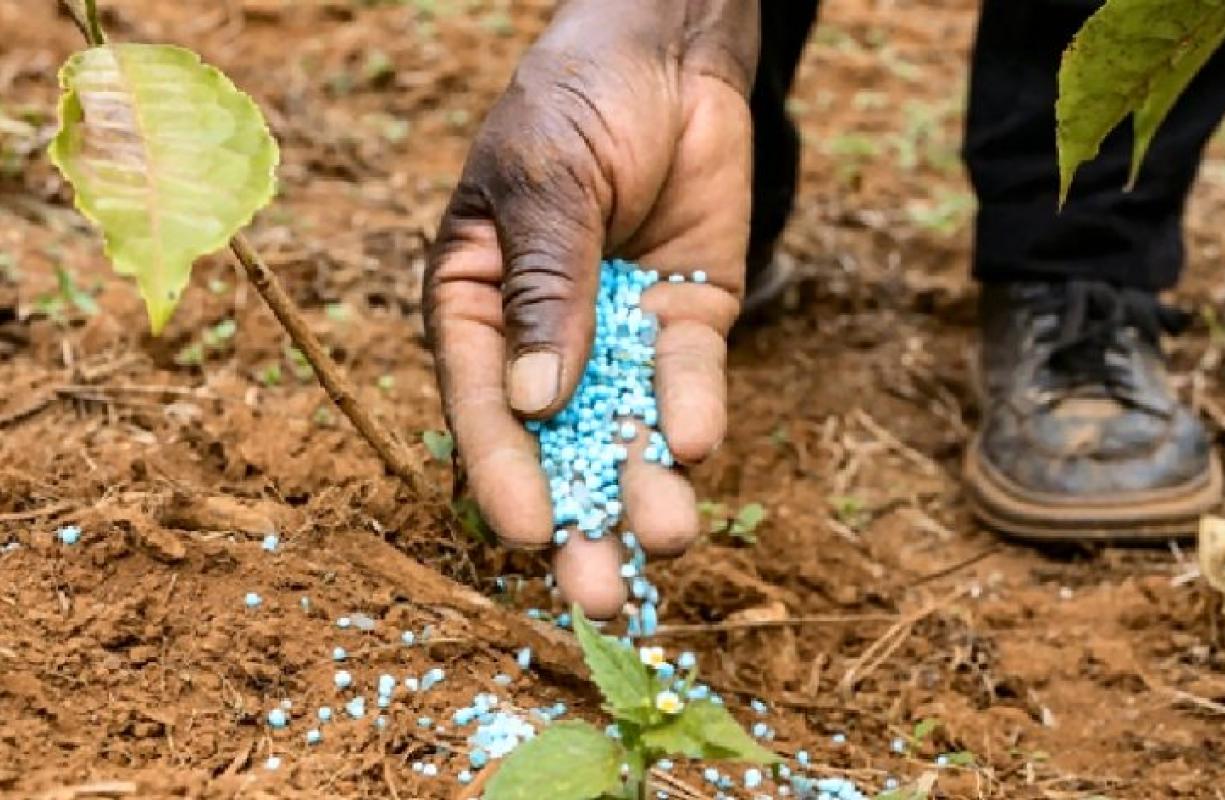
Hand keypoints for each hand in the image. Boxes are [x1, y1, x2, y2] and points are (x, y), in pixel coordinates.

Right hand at [424, 0, 757, 616]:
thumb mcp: (545, 181)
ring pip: (626, 431)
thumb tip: (534, 401)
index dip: (502, 470)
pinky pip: (688, 381)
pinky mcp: (683, 326)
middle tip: (601, 594)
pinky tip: (694, 446)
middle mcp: (544, 340)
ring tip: (665, 537)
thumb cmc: (576, 100)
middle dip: (580, 520)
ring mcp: (617, 338)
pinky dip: (692, 413)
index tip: (526, 532)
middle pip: (556, 446)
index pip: (480, 402)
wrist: (668, 54)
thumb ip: (542, 287)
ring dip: (643, 489)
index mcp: (477, 306)